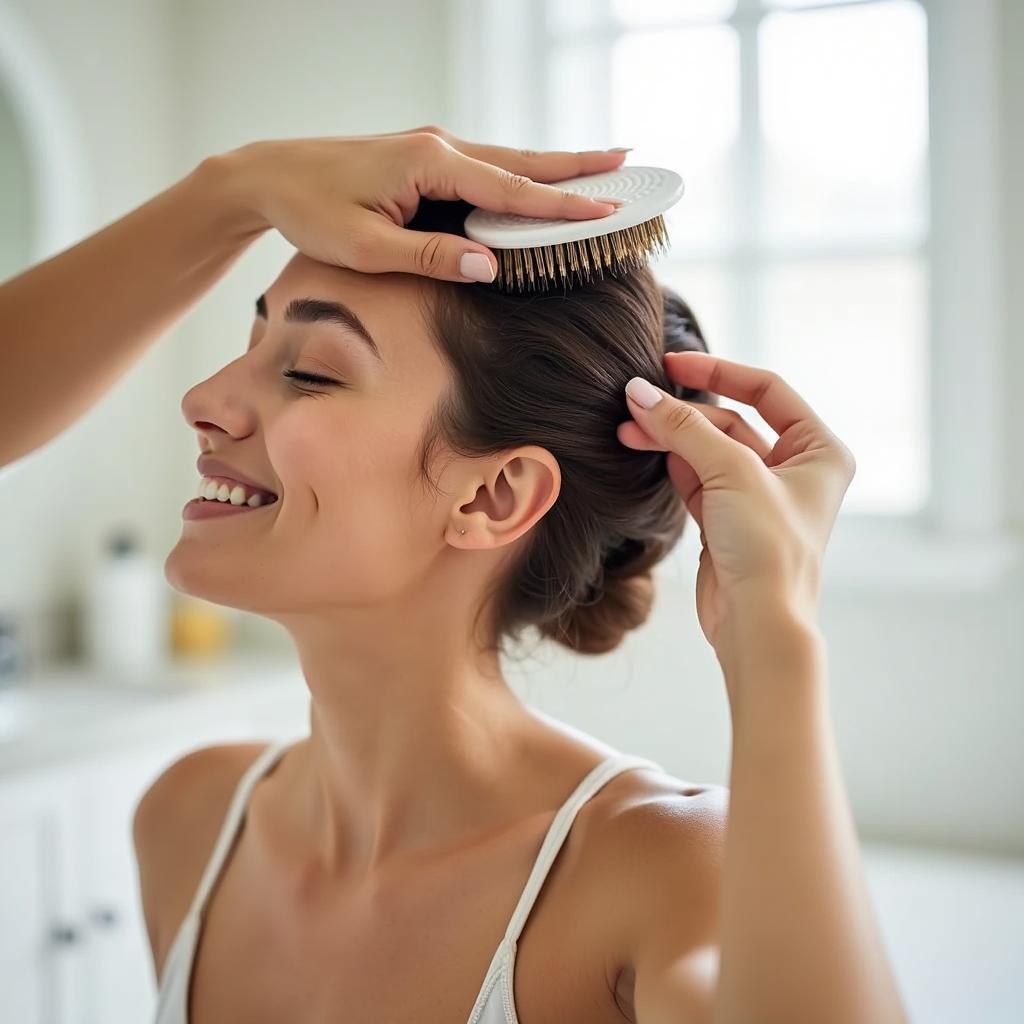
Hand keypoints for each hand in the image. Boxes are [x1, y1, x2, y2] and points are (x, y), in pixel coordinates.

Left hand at [213, 125, 626, 282]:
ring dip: (553, 164)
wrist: (269, 176)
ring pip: (506, 159)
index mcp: (430, 164)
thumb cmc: (312, 211)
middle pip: (522, 160)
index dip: (562, 204)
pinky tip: (533, 178)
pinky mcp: (421, 157)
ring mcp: (430, 147)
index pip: (511, 190)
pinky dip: (518, 172)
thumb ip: (432, 256)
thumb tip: (491, 266)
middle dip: (577, 165)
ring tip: (599, 165)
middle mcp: (438, 146)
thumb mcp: (369, 248)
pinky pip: (483, 165)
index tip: (609, 211)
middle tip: (629, 164)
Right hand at [617, 352, 855, 652]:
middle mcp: (794, 470)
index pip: (767, 390)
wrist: (756, 623)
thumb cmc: (769, 550)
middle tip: (636, 403)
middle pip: (731, 421)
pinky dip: (671, 464)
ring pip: (708, 450)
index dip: (719, 371)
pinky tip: (644, 451)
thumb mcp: (731, 473)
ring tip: (628, 429)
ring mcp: (758, 496)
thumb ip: (684, 427)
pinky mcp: (728, 520)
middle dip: (683, 413)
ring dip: (670, 437)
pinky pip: (696, 477)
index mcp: (819, 451)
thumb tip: (639, 392)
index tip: (673, 364)